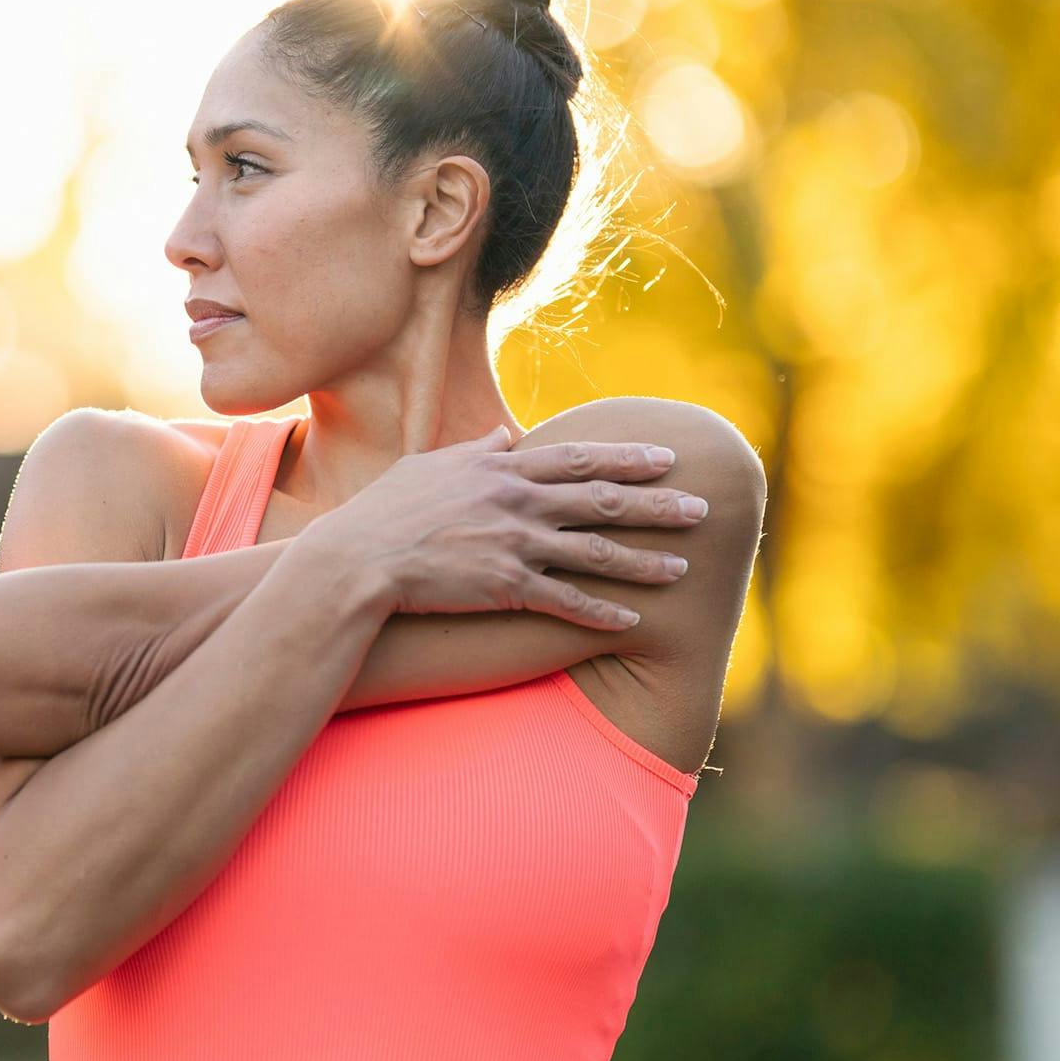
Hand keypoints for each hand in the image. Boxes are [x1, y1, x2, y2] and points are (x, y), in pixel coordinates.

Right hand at [298, 424, 706, 626]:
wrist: (357, 559)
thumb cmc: (384, 511)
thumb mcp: (428, 466)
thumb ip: (474, 452)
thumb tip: (505, 438)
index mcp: (502, 471)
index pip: (580, 458)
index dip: (628, 456)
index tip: (667, 455)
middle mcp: (518, 503)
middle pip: (604, 500)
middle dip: (658, 504)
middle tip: (702, 508)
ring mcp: (515, 545)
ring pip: (597, 552)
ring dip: (644, 561)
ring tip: (684, 568)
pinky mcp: (505, 587)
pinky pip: (566, 602)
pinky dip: (602, 613)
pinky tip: (633, 622)